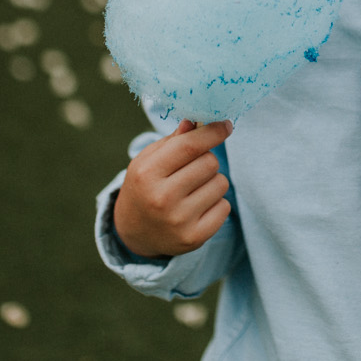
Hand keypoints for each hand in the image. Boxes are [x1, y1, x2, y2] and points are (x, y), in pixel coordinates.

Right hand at [113, 119, 232, 257]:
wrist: (134, 232)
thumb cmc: (145, 187)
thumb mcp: (148, 160)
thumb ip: (173, 141)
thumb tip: (196, 122)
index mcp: (147, 174)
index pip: (190, 146)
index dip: (213, 132)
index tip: (226, 125)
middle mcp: (162, 198)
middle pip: (210, 163)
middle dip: (207, 160)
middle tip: (193, 169)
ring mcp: (179, 221)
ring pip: (221, 184)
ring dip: (212, 182)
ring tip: (193, 190)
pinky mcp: (194, 237)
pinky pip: (225, 207)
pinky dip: (217, 203)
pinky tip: (198, 208)